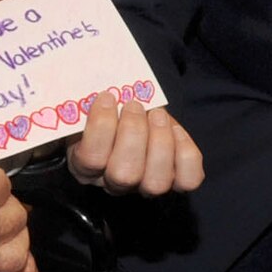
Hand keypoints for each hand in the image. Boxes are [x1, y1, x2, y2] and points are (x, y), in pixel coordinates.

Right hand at [65, 89, 203, 195]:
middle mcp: (113, 184)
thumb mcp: (88, 104)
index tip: (106, 97)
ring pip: (156, 182)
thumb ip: (86, 98)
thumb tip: (84, 84)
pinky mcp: (175, 182)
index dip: (101, 127)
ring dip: (160, 142)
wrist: (128, 116)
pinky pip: (188, 179)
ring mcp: (145, 187)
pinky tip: (176, 131)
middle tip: (134, 105)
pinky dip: (185, 152)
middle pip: (124, 175)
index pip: (91, 159)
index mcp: (84, 166)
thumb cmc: (106, 110)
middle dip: (133, 133)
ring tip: (157, 114)